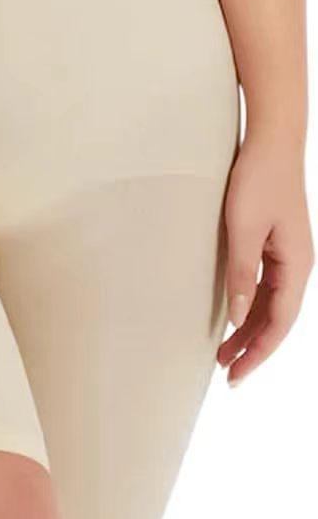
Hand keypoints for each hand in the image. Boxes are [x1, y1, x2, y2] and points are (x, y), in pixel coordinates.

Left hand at [217, 134, 312, 385]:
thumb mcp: (243, 227)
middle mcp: (297, 266)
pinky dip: (248, 304)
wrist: (271, 142)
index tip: (235, 376)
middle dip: (251, 348)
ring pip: (269, 304)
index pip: (279, 323)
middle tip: (224, 373)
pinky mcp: (275, 243)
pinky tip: (231, 314)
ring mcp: (287, 255)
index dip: (257, 352)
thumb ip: (240, 271)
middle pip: (275, 319)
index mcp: (296, 266)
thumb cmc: (257, 180)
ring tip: (221, 352)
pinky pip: (265, 285)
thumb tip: (235, 315)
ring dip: (247, 329)